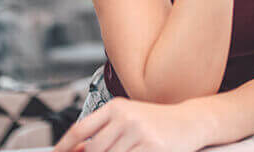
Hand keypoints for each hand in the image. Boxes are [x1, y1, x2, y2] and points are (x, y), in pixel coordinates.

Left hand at [53, 98, 208, 151]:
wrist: (190, 121)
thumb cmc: (158, 122)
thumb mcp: (129, 119)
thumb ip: (103, 132)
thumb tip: (75, 150)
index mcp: (117, 107)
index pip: (81, 129)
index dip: (63, 147)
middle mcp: (126, 117)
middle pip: (92, 150)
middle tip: (107, 151)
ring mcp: (139, 133)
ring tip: (127, 149)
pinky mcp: (151, 147)